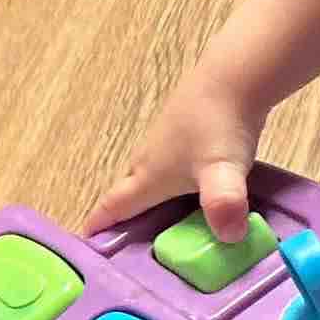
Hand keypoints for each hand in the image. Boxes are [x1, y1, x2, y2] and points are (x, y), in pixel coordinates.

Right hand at [85, 71, 264, 239]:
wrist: (234, 75)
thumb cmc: (219, 126)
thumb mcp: (222, 171)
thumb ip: (223, 204)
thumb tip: (230, 236)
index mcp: (149, 175)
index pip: (114, 206)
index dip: (99, 226)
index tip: (85, 243)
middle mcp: (150, 158)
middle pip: (129, 192)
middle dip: (123, 216)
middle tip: (129, 244)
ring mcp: (167, 141)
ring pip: (150, 176)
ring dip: (149, 197)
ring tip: (162, 220)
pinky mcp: (187, 129)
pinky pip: (173, 163)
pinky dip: (175, 180)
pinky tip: (195, 184)